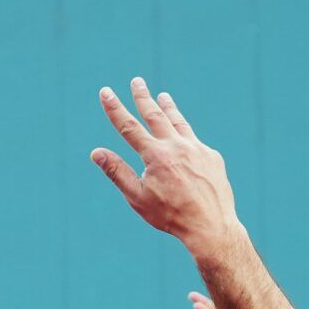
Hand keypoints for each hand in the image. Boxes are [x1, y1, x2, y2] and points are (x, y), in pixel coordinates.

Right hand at [90, 80, 241, 259]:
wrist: (211, 226)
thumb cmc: (171, 216)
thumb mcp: (138, 197)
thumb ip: (117, 172)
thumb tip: (96, 152)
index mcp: (156, 155)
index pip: (129, 126)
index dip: (115, 108)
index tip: (106, 92)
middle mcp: (177, 146)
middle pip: (155, 115)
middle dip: (143, 97)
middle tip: (137, 81)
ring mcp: (197, 149)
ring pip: (179, 122)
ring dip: (169, 108)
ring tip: (163, 96)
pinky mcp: (212, 156)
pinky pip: (195, 143)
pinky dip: (186, 137)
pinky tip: (184, 140)